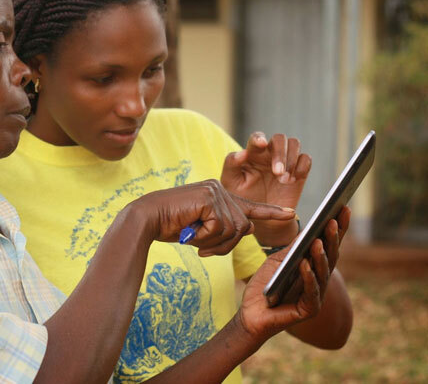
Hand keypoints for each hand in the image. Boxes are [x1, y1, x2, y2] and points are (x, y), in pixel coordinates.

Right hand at [126, 179, 295, 256]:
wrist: (145, 220)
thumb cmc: (168, 226)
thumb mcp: (201, 229)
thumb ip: (223, 228)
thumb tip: (247, 228)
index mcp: (218, 195)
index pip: (249, 206)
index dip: (270, 212)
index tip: (291, 214)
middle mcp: (219, 189)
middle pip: (243, 226)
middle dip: (225, 244)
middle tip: (202, 249)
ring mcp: (215, 191)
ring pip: (234, 229)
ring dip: (213, 242)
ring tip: (193, 239)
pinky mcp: (209, 197)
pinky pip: (220, 227)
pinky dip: (204, 236)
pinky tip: (189, 232)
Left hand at [221, 132, 311, 245]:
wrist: (263, 218)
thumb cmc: (243, 197)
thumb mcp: (231, 182)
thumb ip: (232, 165)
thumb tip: (242, 152)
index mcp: (252, 153)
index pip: (256, 138)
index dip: (259, 138)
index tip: (261, 144)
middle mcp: (269, 153)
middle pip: (279, 139)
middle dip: (280, 154)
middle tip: (277, 172)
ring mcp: (285, 161)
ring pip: (294, 144)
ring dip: (291, 160)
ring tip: (283, 180)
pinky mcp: (298, 171)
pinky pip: (306, 159)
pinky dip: (301, 167)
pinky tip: (293, 180)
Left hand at [236, 206, 350, 341]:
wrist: (252, 313)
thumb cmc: (266, 285)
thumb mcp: (278, 261)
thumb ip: (293, 249)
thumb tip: (308, 229)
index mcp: (314, 266)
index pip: (329, 244)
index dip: (338, 227)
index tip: (343, 207)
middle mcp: (320, 279)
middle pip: (330, 255)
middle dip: (333, 237)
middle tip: (334, 219)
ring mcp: (316, 295)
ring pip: (322, 272)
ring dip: (321, 255)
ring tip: (318, 239)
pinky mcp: (308, 310)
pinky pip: (310, 291)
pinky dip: (307, 277)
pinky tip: (303, 264)